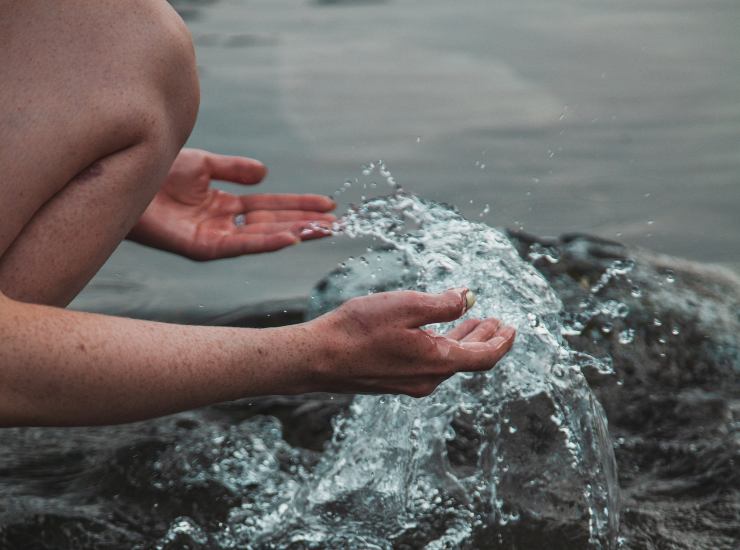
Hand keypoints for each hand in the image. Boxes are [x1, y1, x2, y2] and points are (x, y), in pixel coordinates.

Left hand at [129, 148, 335, 259]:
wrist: (122, 178)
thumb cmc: (155, 173)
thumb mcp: (202, 165)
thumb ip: (233, 170)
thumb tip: (265, 174)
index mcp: (225, 207)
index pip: (271, 207)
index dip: (299, 205)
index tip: (328, 205)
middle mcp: (223, 225)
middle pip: (273, 224)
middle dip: (306, 223)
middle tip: (339, 223)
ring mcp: (214, 237)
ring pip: (263, 236)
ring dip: (295, 233)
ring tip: (324, 230)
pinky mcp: (202, 247)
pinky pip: (241, 245)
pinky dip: (267, 242)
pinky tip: (291, 238)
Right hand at [307, 289, 515, 396]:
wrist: (317, 358)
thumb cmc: (358, 330)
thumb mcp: (406, 306)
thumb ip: (443, 304)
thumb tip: (468, 298)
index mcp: (438, 362)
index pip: (484, 356)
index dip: (502, 342)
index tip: (513, 328)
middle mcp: (428, 379)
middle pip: (468, 359)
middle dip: (485, 338)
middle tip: (497, 323)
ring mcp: (409, 382)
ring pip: (448, 361)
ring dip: (463, 340)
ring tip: (474, 323)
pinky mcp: (393, 380)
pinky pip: (429, 363)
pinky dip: (442, 345)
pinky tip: (435, 333)